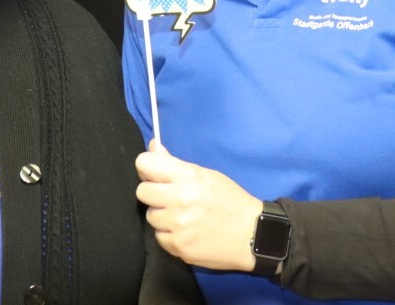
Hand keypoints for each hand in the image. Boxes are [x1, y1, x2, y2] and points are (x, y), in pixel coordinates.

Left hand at [135, 140, 263, 271]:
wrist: (252, 235)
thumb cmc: (231, 200)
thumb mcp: (207, 175)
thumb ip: (176, 164)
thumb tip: (153, 147)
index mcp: (188, 176)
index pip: (145, 164)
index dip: (147, 168)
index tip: (155, 175)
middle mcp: (180, 199)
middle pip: (142, 192)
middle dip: (153, 194)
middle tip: (170, 197)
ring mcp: (178, 225)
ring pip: (150, 216)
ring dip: (162, 216)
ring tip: (183, 217)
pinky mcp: (178, 246)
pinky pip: (159, 237)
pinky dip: (170, 235)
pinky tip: (186, 232)